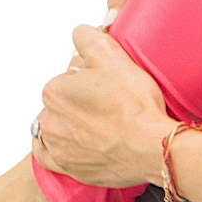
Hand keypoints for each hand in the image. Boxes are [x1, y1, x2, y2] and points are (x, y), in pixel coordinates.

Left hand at [34, 24, 177, 188]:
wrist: (152, 146)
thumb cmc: (135, 104)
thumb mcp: (111, 54)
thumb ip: (86, 36)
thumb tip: (79, 34)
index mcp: (54, 90)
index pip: (68, 76)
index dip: (89, 77)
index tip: (108, 84)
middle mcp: (49, 119)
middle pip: (62, 102)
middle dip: (79, 101)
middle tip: (109, 104)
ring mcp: (58, 146)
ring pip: (56, 127)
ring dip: (69, 124)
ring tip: (98, 124)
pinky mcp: (69, 167)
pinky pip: (49, 156)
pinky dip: (58, 148)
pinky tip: (72, 142)